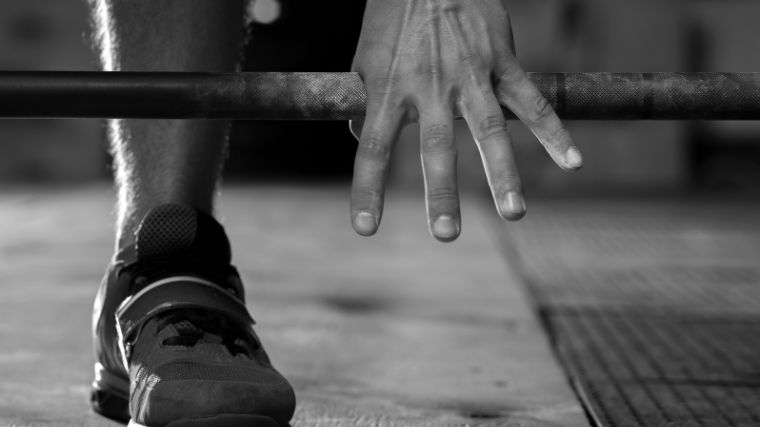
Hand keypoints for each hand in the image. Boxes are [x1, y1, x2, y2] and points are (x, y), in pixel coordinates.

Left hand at [349, 0, 582, 241]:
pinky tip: (572, 162)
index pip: (373, 149)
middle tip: (447, 234)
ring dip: (503, 173)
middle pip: (435, 147)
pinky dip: (554, 131)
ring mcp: (470, 75)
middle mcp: (430, 86)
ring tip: (514, 212)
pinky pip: (532, 101)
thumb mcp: (366, 57)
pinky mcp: (503, 62)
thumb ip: (364, 102)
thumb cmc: (392, 16)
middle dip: (441, 192)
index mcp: (389, 88)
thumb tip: (362, 140)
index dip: (368, 190)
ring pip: (489, 130)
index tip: (365, 229)